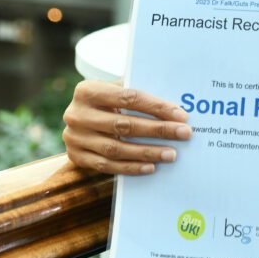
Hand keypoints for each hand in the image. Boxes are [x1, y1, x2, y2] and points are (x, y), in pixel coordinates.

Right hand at [62, 79, 191, 175]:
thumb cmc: (105, 100)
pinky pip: (107, 166)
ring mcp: (74, 137)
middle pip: (125, 125)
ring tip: (171, 154)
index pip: (129, 98)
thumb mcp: (113, 89)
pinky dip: (131, 167)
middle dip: (158, 130)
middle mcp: (77, 114)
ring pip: (117, 148)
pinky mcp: (76, 156)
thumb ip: (135, 95)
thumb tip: (173, 108)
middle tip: (184, 133)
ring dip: (147, 152)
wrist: (76, 117)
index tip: (180, 115)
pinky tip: (151, 167)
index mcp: (87, 91)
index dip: (156, 107)